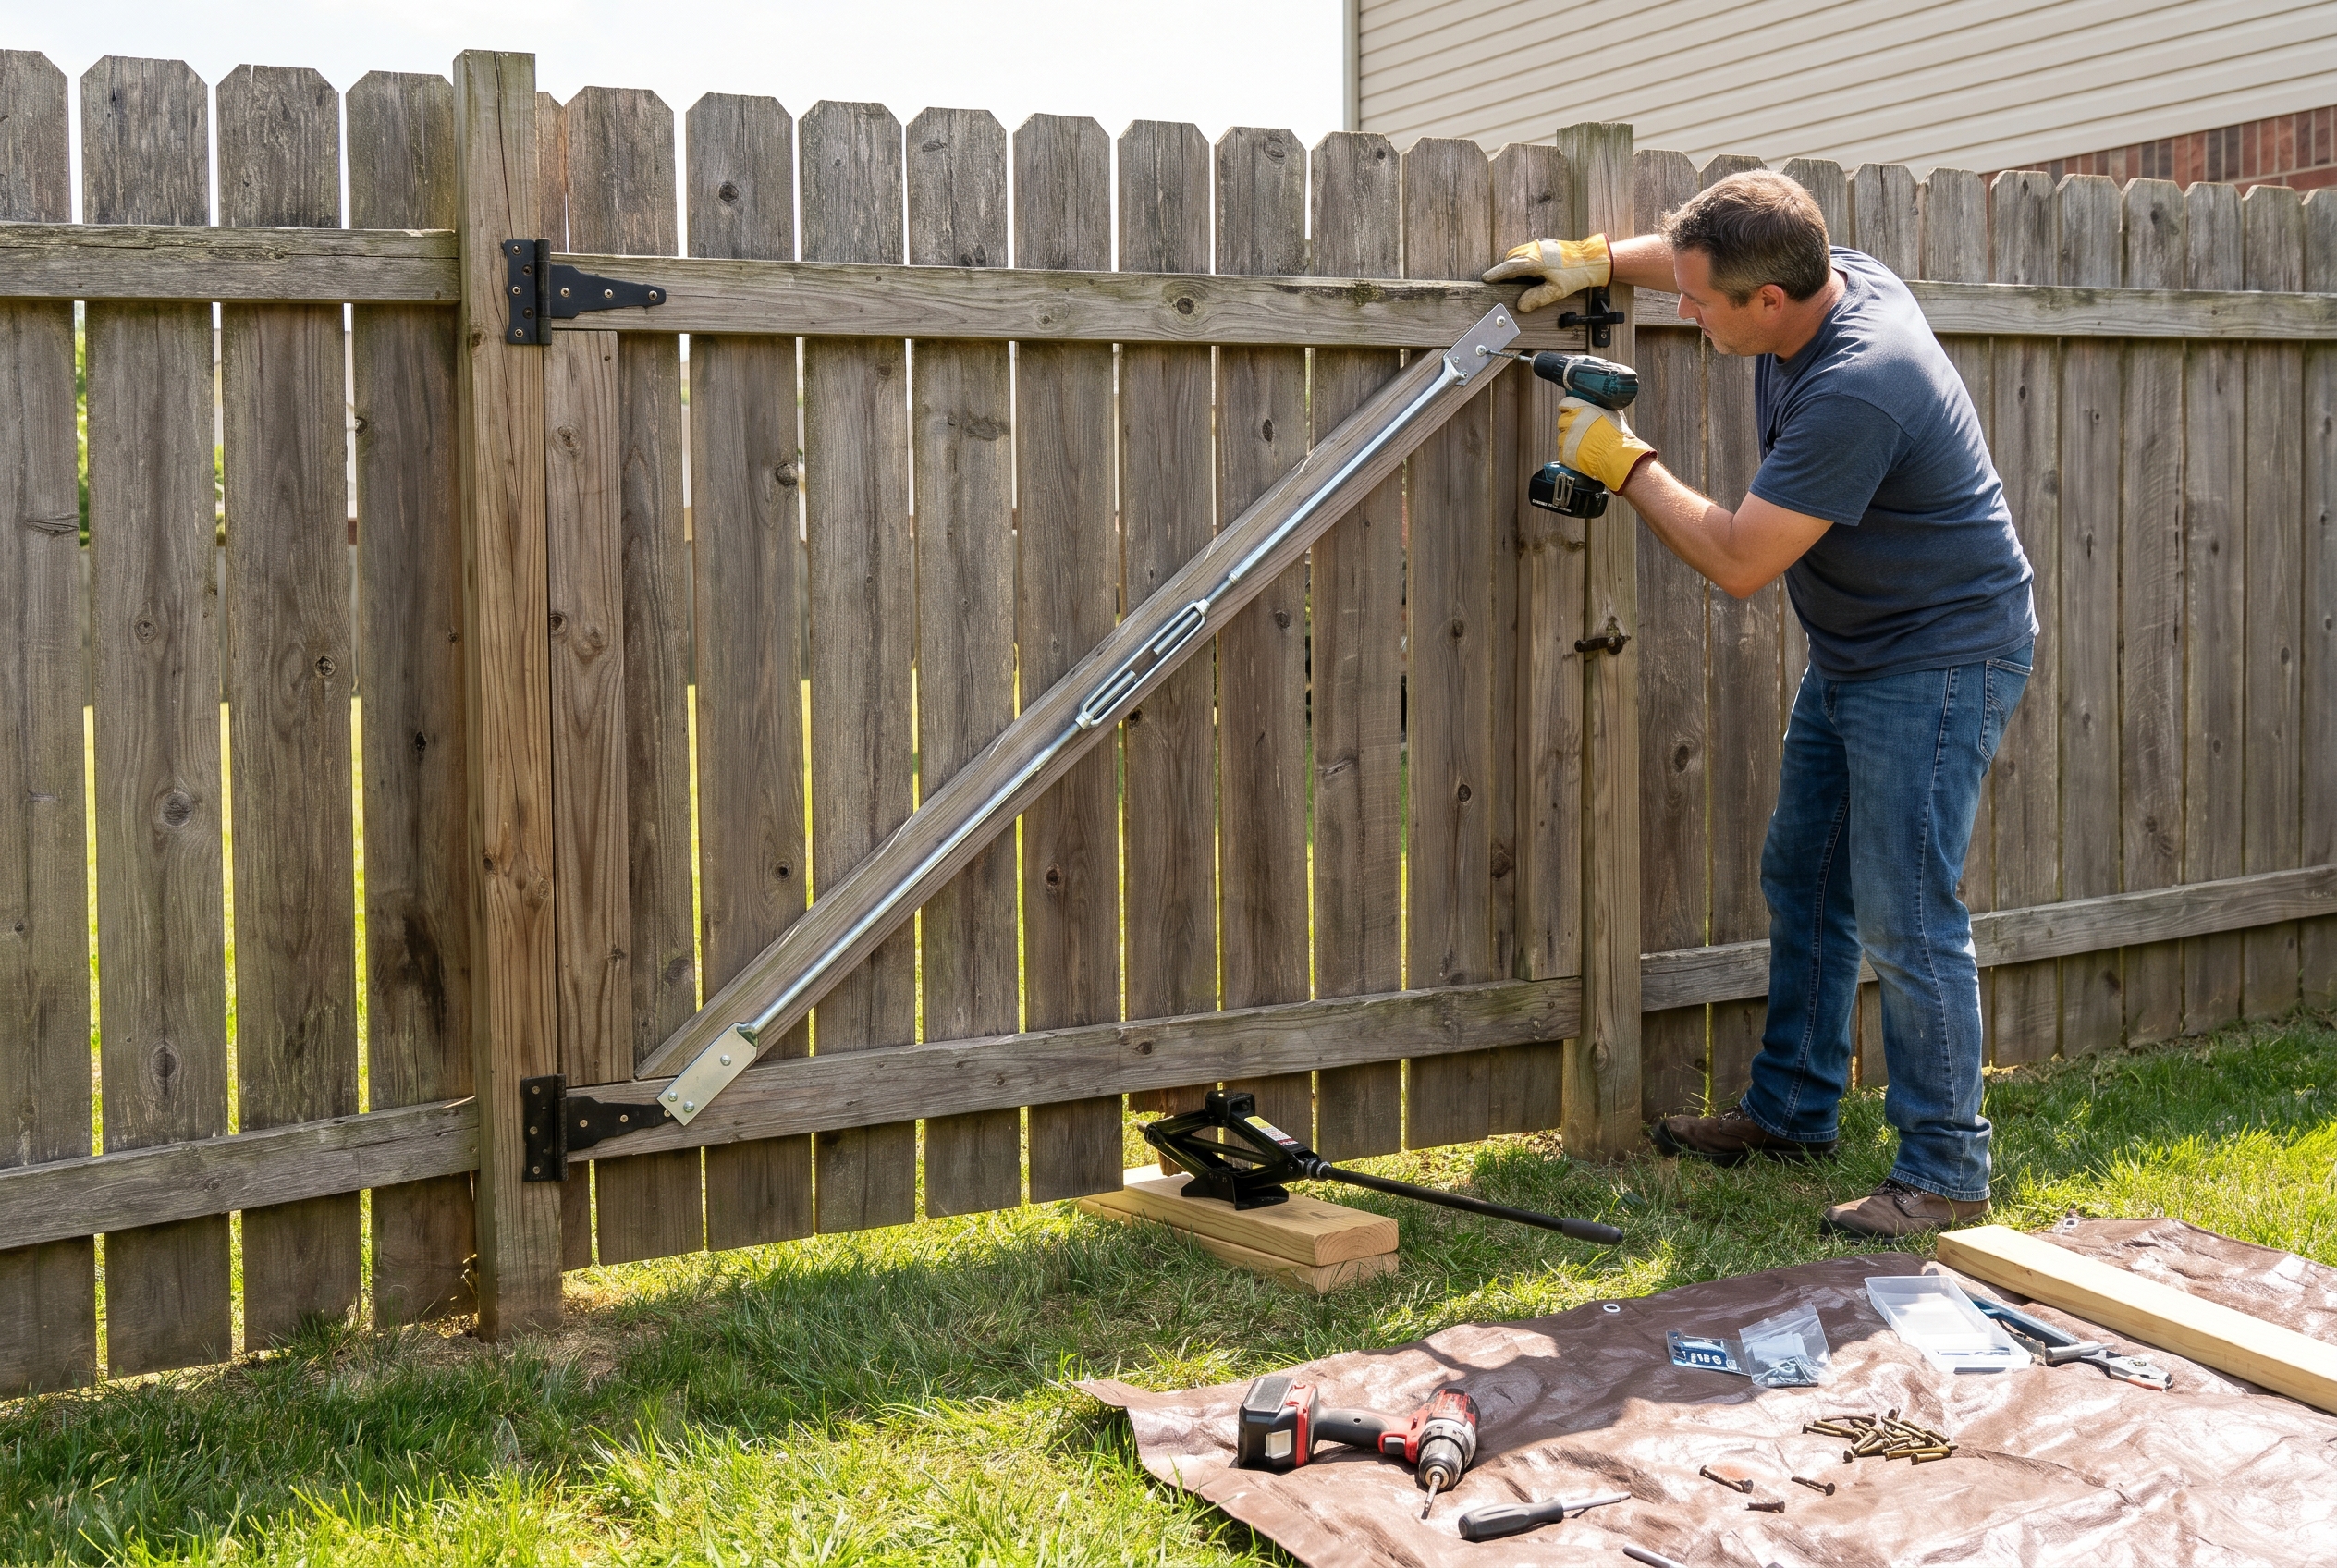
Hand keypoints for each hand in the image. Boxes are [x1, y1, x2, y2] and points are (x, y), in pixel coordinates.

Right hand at [1481, 233, 1612, 312]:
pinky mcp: (1546, 244)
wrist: (1592, 259)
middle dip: (1504, 269)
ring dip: (1514, 263)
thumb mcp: (1555, 291)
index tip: (1486, 278)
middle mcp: (1535, 249)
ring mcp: (1541, 245)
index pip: (1509, 267)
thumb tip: (1521, 306)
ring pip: (1519, 253)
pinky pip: (1528, 250)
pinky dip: (1523, 259)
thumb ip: (1536, 298)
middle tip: (1499, 280)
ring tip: (1514, 277)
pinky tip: (1529, 269)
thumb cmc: (1576, 274)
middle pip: (1511, 258)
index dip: (1496, 274)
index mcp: (1534, 261)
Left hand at [1556, 395, 1654, 491]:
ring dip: (1570, 440)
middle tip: (1581, 431)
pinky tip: (1581, 454)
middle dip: (1570, 425)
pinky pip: (1563, 452)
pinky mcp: (1565, 454)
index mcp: (1581, 409)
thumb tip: (1595, 406)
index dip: (1569, 409)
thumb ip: (1598, 408)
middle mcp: (1571, 422)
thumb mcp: (1611, 413)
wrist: (1617, 456)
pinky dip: (1570, 454)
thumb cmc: (1618, 435)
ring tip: (1584, 445)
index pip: (1565, 404)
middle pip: (1562, 421)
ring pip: (1562, 438)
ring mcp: (1566, 439)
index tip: (1572, 413)